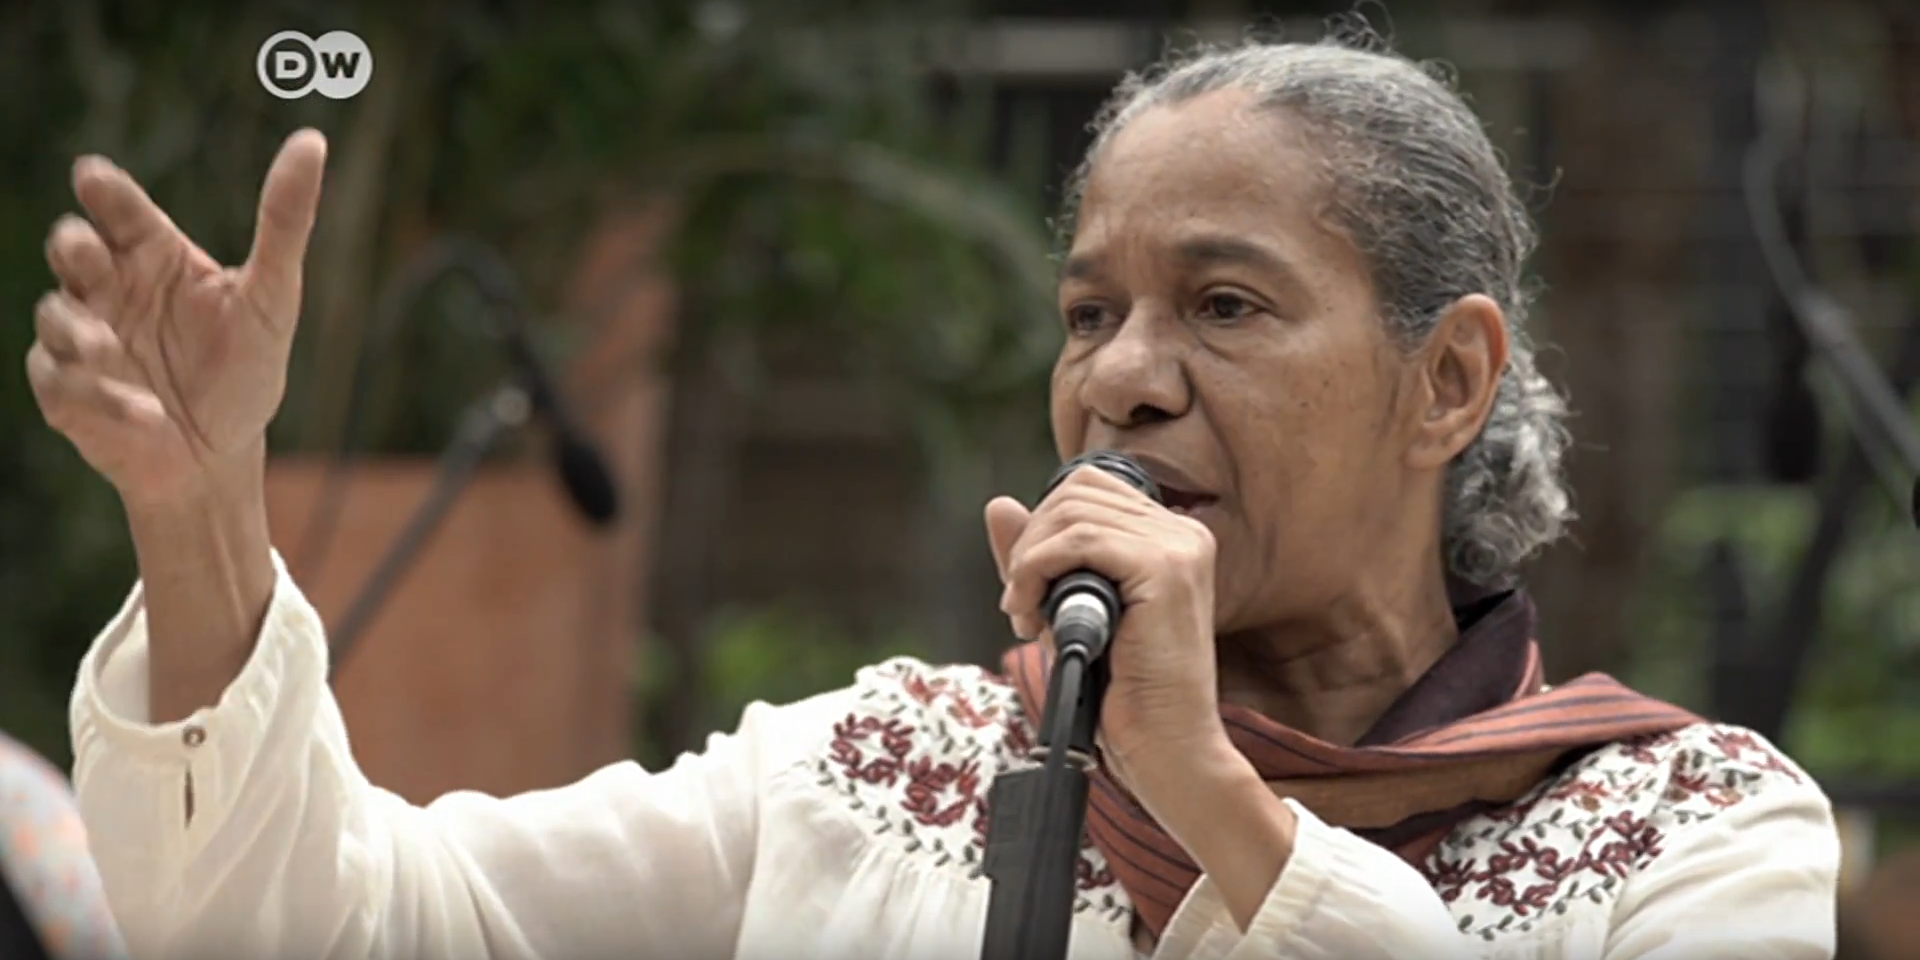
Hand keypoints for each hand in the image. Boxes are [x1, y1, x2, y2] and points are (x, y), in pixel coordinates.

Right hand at [29, 129, 326, 507]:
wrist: (219, 455)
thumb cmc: (243, 370)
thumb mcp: (272, 297)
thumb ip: (285, 222)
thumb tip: (311, 141)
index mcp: (152, 255)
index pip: (122, 210)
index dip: (104, 190)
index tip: (94, 178)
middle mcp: (108, 288)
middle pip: (72, 249)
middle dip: (73, 247)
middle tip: (85, 251)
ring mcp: (81, 339)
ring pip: (56, 315)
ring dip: (80, 330)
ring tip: (109, 347)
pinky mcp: (66, 392)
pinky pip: (67, 385)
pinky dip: (102, 398)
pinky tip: (146, 414)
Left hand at [984, 465, 1229, 785]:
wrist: (1167, 749)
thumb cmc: (1122, 694)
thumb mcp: (1065, 612)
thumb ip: (1036, 558)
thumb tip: (998, 504)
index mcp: (1171, 537)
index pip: (1087, 488)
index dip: (1042, 528)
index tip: (1028, 586)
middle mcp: (1183, 532)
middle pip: (1075, 493)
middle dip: (1030, 546)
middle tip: (1021, 606)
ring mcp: (1179, 547)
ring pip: (1071, 513)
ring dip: (1028, 564)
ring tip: (1026, 618)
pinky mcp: (1165, 569)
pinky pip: (1079, 540)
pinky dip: (1037, 571)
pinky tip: (1031, 615)